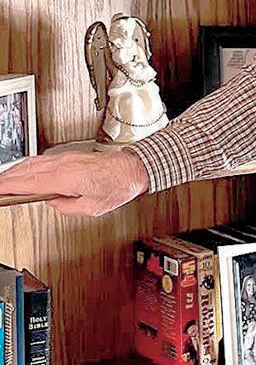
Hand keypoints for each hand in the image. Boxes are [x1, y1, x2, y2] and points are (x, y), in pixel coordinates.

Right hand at [0, 149, 149, 216]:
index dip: (8, 185)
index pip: (28, 182)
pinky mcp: (69, 157)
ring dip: (14, 172)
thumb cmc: (118, 185)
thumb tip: (53, 203)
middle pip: (25, 171)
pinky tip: (22, 171)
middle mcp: (63, 165)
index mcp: (66, 178)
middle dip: (6, 178)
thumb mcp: (93, 208)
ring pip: (31, 163)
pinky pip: (41, 161)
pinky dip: (26, 166)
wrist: (133, 168)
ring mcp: (65, 159)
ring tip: (3, 181)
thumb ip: (68, 208)